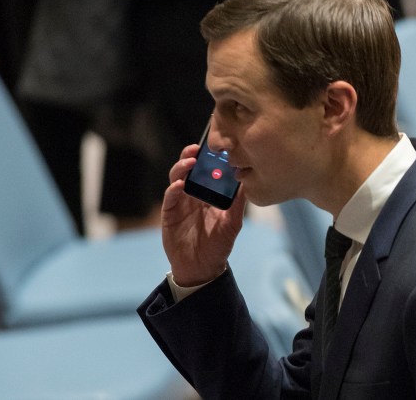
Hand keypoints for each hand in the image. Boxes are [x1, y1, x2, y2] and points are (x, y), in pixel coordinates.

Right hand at [161, 144, 246, 286]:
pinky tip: (180, 185)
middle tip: (196, 149)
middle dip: (190, 156)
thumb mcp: (233, 224)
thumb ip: (238, 204)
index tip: (214, 147)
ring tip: (190, 162)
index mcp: (208, 194)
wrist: (202, 268)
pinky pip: (170, 197)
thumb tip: (246, 183)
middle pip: (189, 170)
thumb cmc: (218, 246)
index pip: (207, 170)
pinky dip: (173, 189)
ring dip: (181, 168)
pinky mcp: (169, 213)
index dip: (208, 158)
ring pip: (177, 178)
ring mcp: (180, 203)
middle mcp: (193, 195)